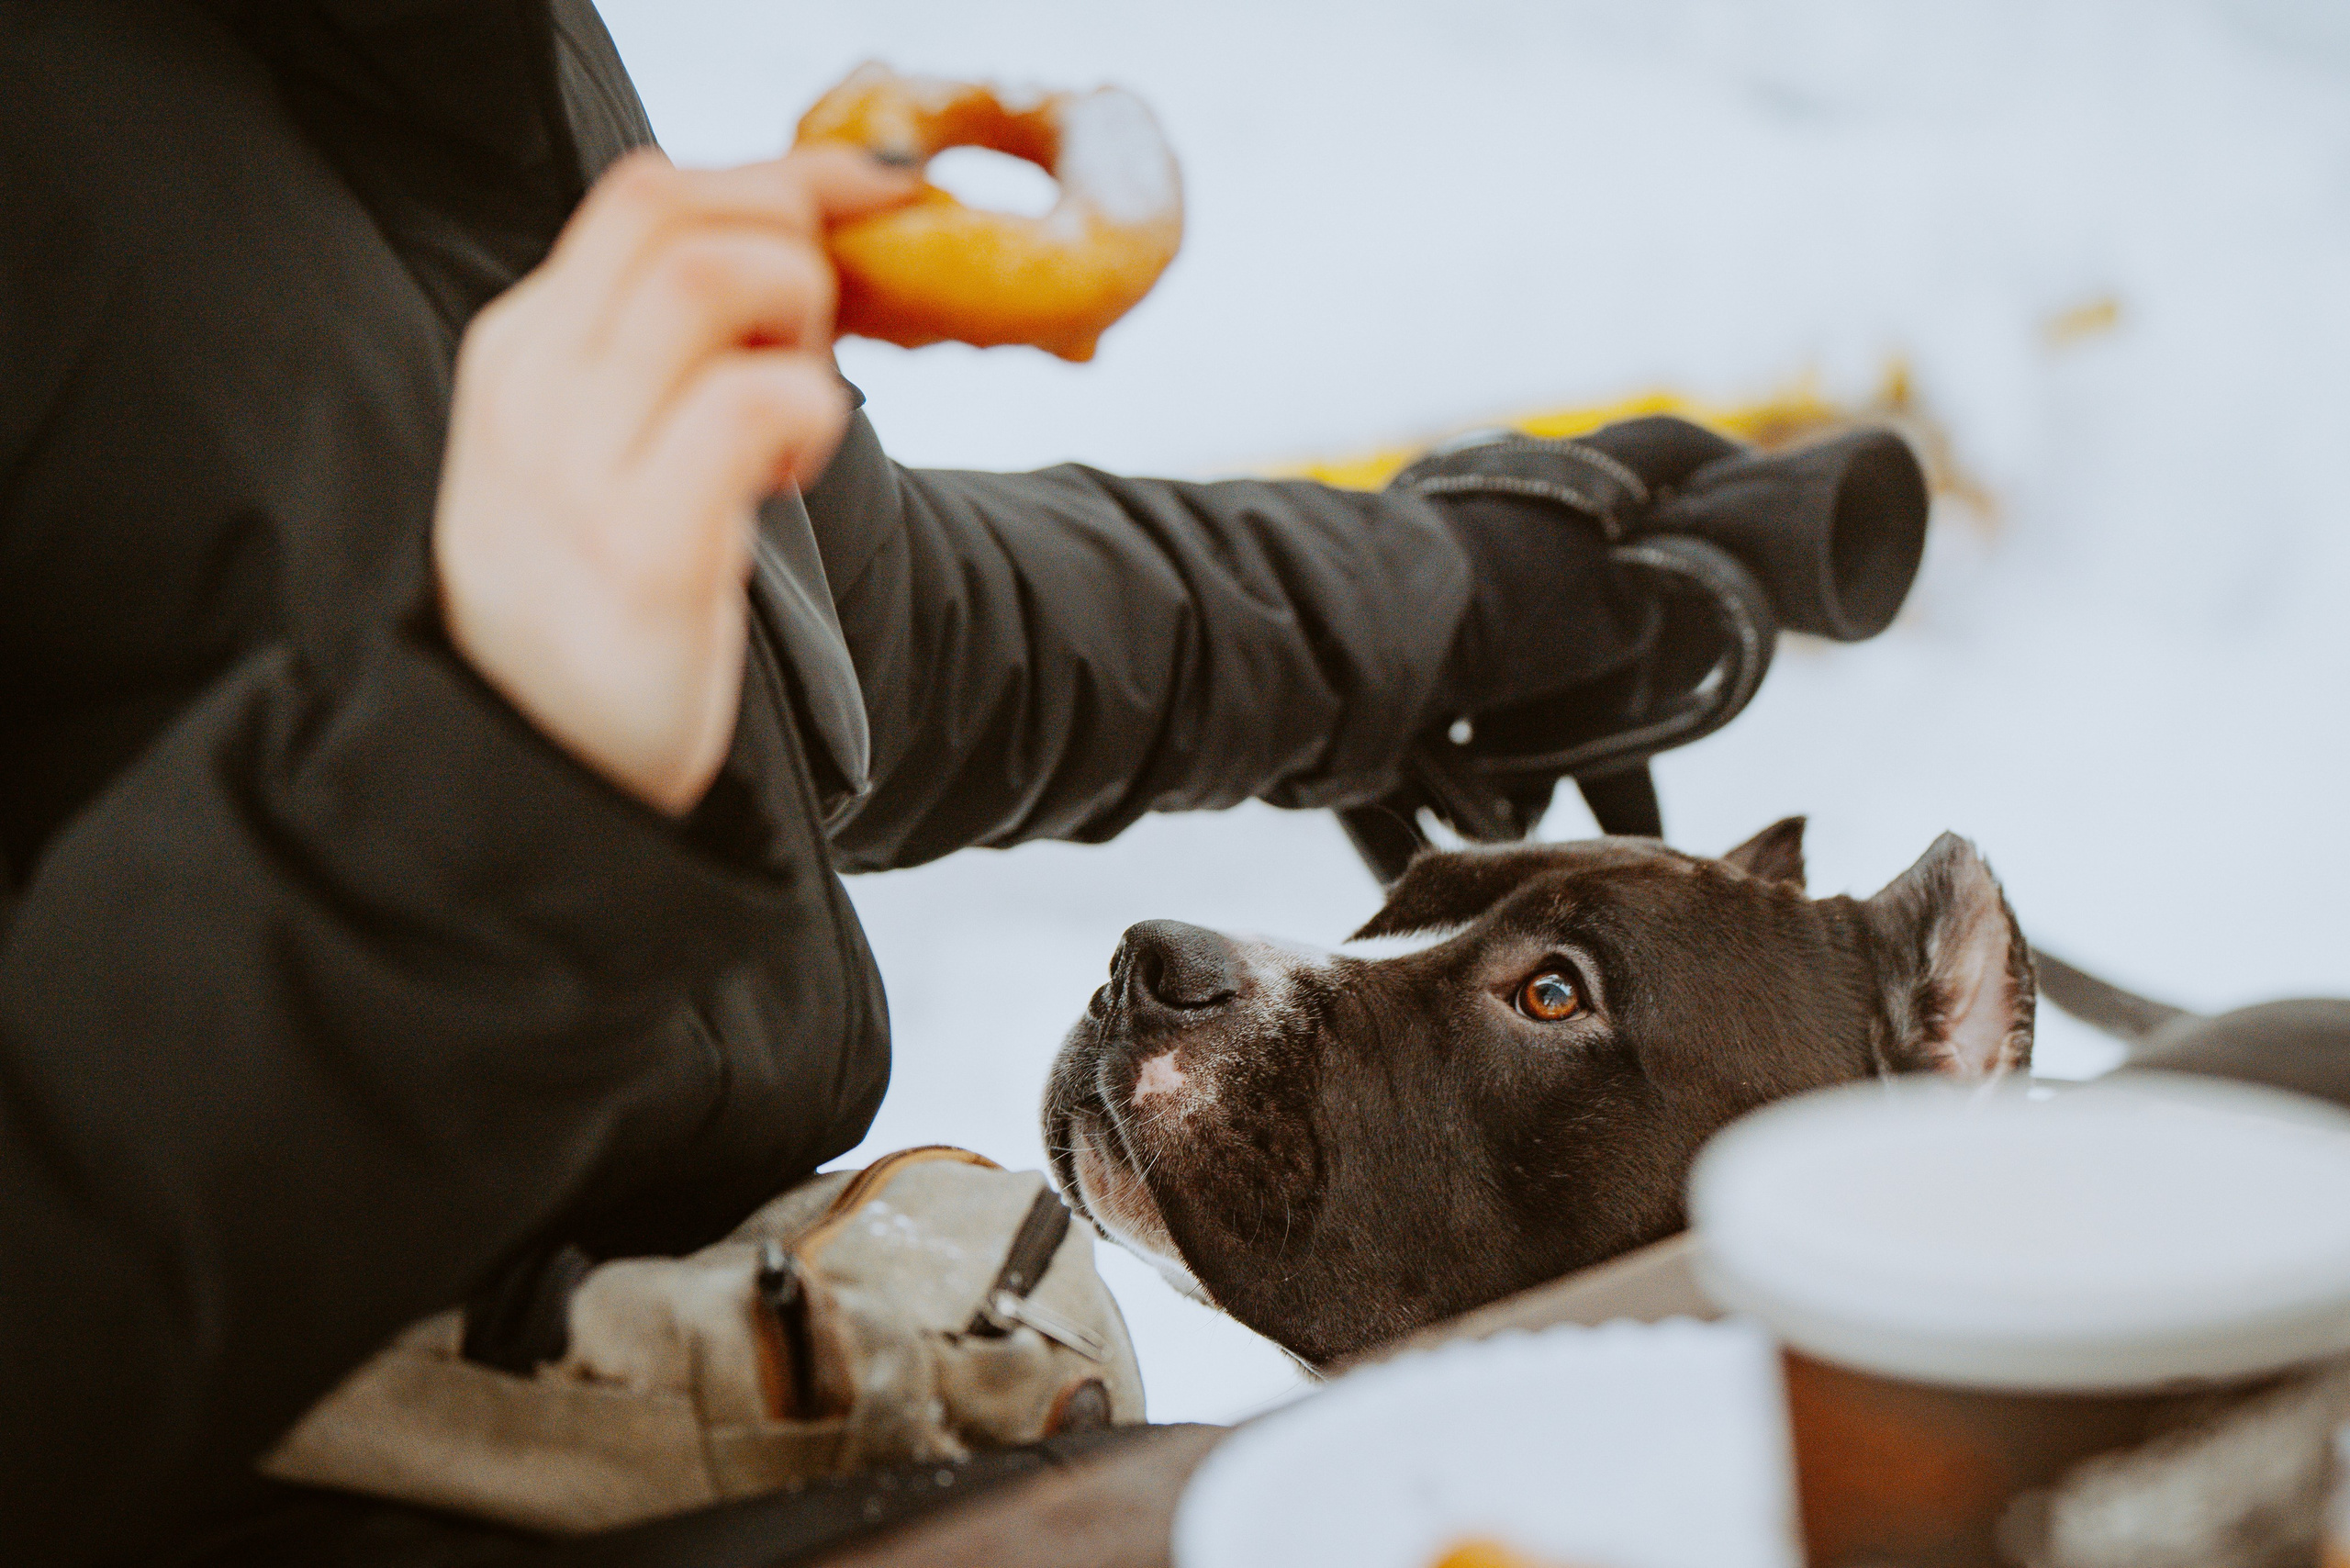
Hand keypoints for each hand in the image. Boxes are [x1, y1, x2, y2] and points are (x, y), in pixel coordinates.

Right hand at [433, 147, 915, 815]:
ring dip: (800, 322)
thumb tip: (787, 255)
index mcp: (524, 355)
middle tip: (821, 343)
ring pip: (712, 278)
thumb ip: (658, 360)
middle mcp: (534, 391)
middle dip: (792, 241)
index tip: (868, 202)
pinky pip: (753, 404)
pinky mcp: (643, 550)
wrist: (537, 779)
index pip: (647, 197)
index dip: (778, 183)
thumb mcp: (593, 459)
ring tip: (802, 414)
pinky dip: (809, 414)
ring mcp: (576, 469)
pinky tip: (794, 472)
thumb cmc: (597, 618)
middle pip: (679, 213)